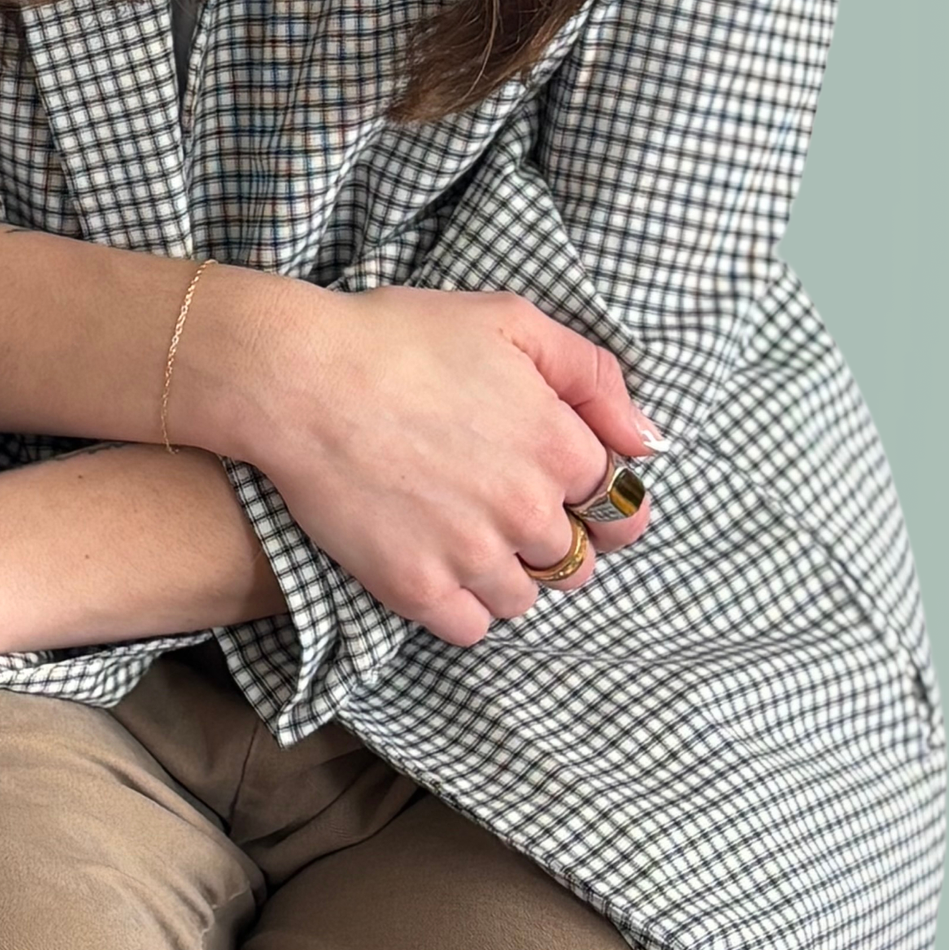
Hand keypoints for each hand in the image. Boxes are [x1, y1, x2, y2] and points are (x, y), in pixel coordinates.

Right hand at [225, 278, 661, 648]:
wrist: (301, 378)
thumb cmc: (403, 338)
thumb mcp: (512, 320)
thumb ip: (593, 375)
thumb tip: (648, 440)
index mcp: (561, 448)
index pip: (616, 502)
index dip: (591, 493)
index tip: (561, 484)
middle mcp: (528, 512)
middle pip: (573, 559)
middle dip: (549, 536)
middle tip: (502, 504)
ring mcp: (472, 557)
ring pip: (524, 599)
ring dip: (508, 576)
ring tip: (466, 532)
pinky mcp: (417, 589)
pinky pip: (471, 629)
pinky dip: (463, 607)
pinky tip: (439, 563)